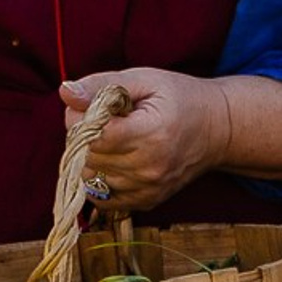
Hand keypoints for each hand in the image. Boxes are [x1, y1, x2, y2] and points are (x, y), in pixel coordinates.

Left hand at [59, 69, 230, 213]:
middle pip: (89, 158)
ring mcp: (150, 189)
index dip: (82, 119)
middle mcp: (151, 167)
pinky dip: (100, 178)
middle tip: (101, 120)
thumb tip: (65, 92)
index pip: (93, 136)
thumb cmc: (178, 97)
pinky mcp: (147, 201)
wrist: (216, 129)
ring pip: (91, 178)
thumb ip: (101, 86)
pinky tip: (115, 159)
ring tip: (112, 138)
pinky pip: (103, 197)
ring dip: (91, 158)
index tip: (92, 107)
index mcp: (151, 134)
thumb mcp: (143, 80)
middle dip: (83, 137)